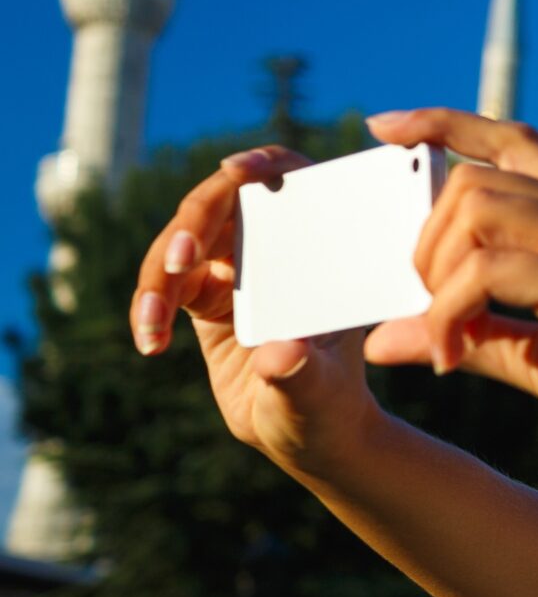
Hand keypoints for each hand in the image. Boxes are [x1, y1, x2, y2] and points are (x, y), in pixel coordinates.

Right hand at [134, 146, 389, 472]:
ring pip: (181, 244)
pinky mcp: (205, 294)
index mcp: (320, 245)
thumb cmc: (330, 405)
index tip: (237, 170)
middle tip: (178, 263)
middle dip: (192, 226)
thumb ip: (301, 374)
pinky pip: (164, 283)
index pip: (293, 180)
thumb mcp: (321, 393)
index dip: (264, 164)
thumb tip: (281, 355)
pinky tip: (150, 343)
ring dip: (158, 275)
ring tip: (153, 323)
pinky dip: (148, 307)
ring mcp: (237, 266)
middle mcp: (278, 246)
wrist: (307, 432)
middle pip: (221, 205)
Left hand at [359, 108, 537, 487]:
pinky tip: (453, 358)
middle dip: (423, 243)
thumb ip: (473, 337)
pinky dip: (450, 313)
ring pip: (474, 207)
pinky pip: (486, 270)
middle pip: (473, 179)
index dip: (446, 124)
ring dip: (434, 274)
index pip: (514, 141)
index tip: (386, 129)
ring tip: (445, 338)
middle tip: (430, 312)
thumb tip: (382, 339)